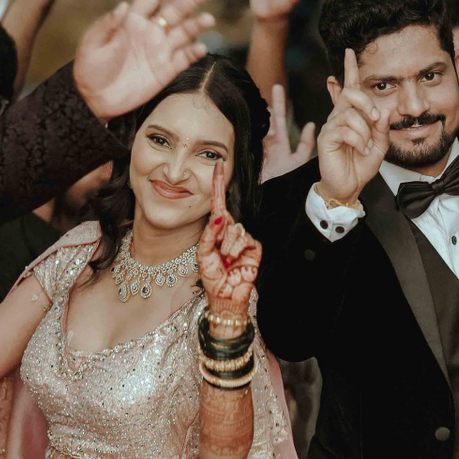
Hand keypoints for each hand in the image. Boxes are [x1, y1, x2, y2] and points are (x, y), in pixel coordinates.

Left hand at [72, 0, 215, 118]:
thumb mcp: (92, 44)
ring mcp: (160, 50)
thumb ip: (108, 25)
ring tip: (208, 19)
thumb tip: (123, 6)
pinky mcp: (165, 70)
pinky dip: (194, 52)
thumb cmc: (90, 68)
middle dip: (191, 0)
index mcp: (132, 20)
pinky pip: (184, 59)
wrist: (94, 99)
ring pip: (184, 33)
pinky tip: (201, 47)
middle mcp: (150, 31)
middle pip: (175, 11)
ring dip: (196, 25)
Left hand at [198, 164, 261, 316]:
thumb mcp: (203, 253)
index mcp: (217, 228)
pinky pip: (244, 238)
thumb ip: (209, 233)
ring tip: (225, 261)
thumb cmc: (211, 275)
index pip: (219, 202)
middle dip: (218, 237)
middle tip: (217, 255)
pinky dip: (236, 250)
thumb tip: (220, 215)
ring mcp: (244, 237)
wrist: (225, 294)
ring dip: (226, 247)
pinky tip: (234, 261)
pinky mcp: (255, 245)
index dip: (218, 183)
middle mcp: (231, 229)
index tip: (218, 164)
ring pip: (235, 228)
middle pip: (225, 217)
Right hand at [260, 83, 316, 180]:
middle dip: (272, 102)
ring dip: (263, 109)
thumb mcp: (297, 163)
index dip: (280, 105)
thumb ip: (305, 145)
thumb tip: (311, 124)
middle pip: (270, 118)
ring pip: (262, 123)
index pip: (279, 121)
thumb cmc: (287, 184)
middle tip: (275, 84)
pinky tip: (254, 110)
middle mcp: (267, 144)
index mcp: (279, 146)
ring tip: (267, 91)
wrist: (272, 198)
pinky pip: (253, 134)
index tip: (279, 88)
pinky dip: (253, 123)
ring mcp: (258, 146)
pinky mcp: (251, 151)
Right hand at [316, 47, 389, 204]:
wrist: (349, 187)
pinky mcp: (326, 139)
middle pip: (350, 94)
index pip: (349, 87)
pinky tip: (361, 150)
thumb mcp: (380, 145)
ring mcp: (331, 127)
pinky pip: (345, 129)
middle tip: (376, 117)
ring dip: (365, 130)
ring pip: (350, 113)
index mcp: (351, 115)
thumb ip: (382, 128)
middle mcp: (338, 117)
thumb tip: (384, 110)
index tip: (350, 51)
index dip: (349, 69)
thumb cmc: (361, 165)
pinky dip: (359, 140)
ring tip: (367, 145)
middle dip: (366, 102)